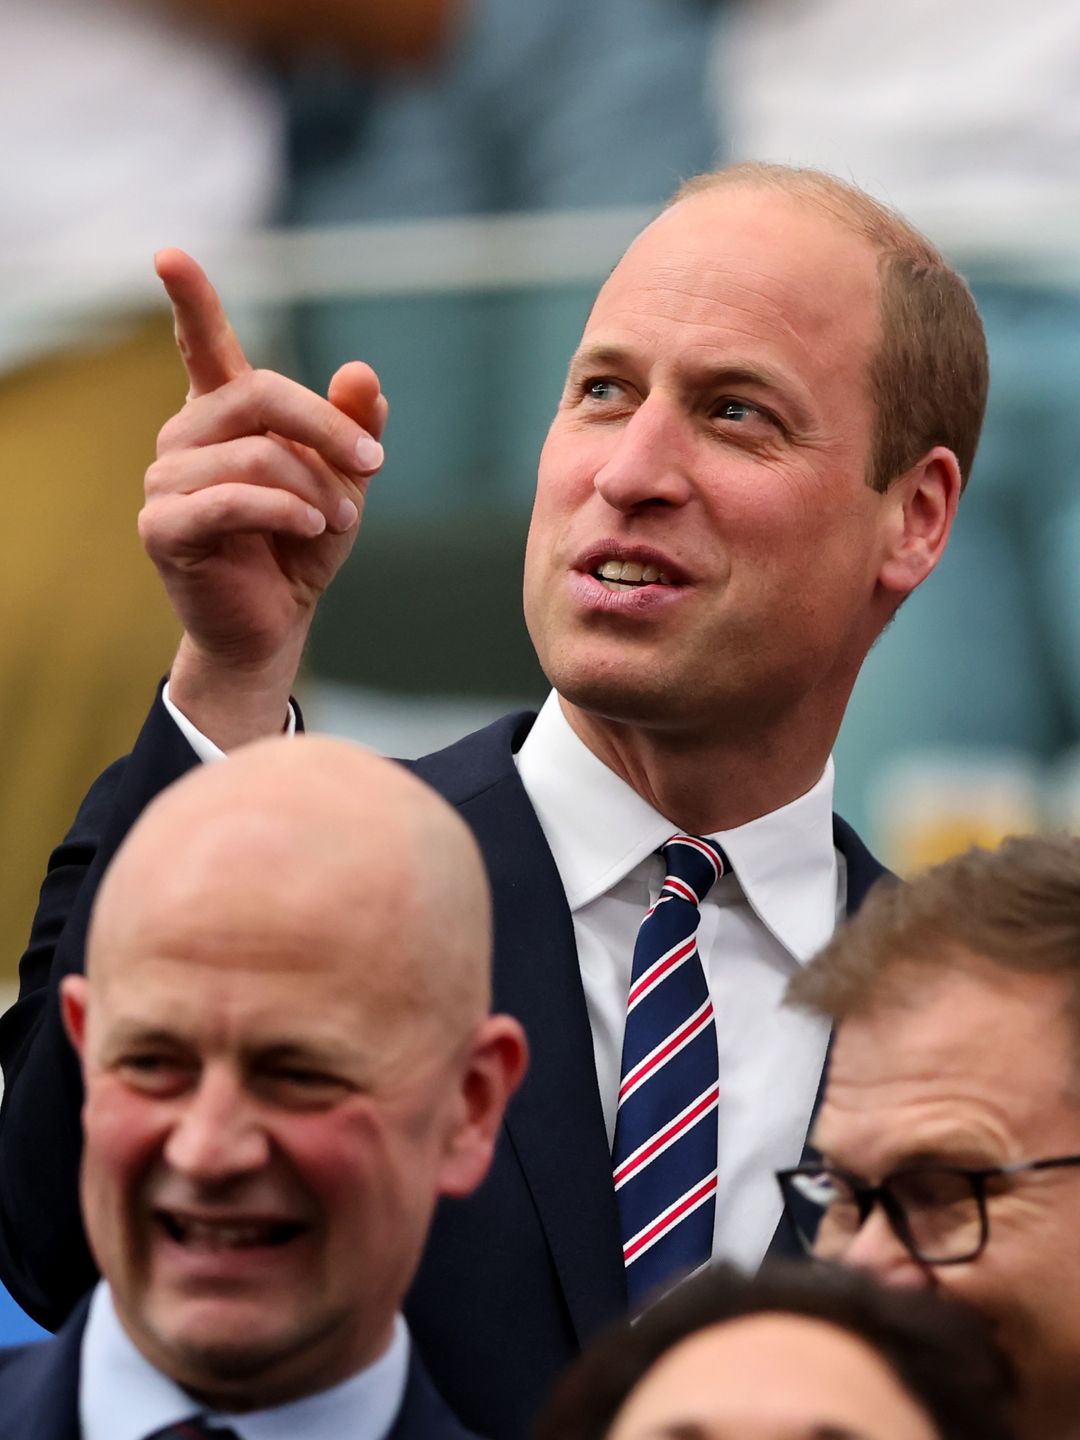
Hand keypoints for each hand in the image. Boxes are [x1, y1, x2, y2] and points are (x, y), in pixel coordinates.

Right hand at [140, 249, 387, 743]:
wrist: (275, 623)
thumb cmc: (303, 545)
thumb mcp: (342, 480)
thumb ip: (352, 426)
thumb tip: (363, 371)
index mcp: (224, 416)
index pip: (203, 347)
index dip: (191, 301)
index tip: (171, 254)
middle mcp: (186, 437)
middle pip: (257, 395)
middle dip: (326, 427)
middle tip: (374, 462)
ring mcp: (165, 480)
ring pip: (253, 453)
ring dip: (314, 486)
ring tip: (339, 520)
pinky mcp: (163, 526)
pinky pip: (231, 500)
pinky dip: (286, 511)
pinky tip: (312, 529)